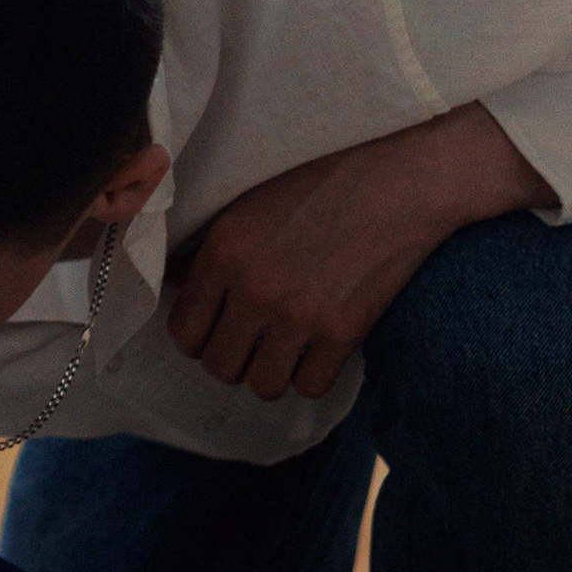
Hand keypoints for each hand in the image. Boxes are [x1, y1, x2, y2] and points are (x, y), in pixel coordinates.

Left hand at [163, 104, 554, 401]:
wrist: (397, 185)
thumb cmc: (318, 188)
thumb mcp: (247, 206)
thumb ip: (205, 250)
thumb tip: (174, 283)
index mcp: (224, 253)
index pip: (183, 330)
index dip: (195, 337)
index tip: (212, 330)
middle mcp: (255, 289)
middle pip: (219, 366)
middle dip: (230, 359)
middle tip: (247, 342)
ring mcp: (300, 316)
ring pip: (262, 385)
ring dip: (268, 372)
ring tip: (279, 350)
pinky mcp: (343, 333)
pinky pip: (310, 386)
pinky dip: (310, 376)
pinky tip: (314, 350)